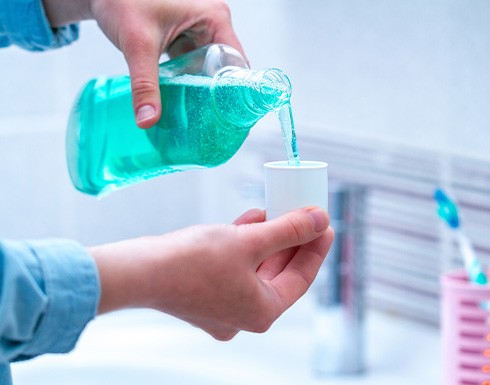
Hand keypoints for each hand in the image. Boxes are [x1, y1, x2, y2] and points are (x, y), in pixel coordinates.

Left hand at [43, 0, 244, 127]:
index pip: (237, 62)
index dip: (234, 90)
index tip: (229, 118)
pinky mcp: (184, 37)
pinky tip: (183, 101)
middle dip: (217, 95)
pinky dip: (188, 82)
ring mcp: (198, 31)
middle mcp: (211, 23)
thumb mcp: (138, 44)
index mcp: (214, 18)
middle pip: (224, 68)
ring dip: (202, 90)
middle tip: (212, 123)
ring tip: (199, 118)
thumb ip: (144, 84)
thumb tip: (147, 120)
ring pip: (208, 68)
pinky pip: (192, 64)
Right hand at [90, 207, 333, 340]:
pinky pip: (236, 267)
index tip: (326, 224)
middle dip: (291, 240)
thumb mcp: (249, 241)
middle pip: (279, 272)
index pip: (301, 277)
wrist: (139, 271)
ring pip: (257, 268)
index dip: (316, 247)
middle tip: (304, 214)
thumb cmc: (192, 262)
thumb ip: (288, 230)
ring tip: (277, 210)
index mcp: (261, 312)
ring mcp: (223, 306)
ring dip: (268, 238)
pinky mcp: (206, 292)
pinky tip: (250, 219)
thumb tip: (319, 220)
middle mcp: (244, 315)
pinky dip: (245, 245)